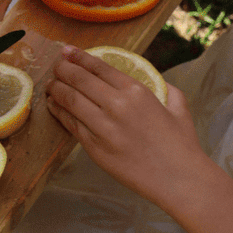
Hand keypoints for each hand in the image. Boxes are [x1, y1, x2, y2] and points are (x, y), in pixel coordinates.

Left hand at [45, 45, 206, 208]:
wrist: (180, 181)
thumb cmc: (182, 145)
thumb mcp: (178, 107)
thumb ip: (164, 88)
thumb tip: (156, 80)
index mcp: (136, 91)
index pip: (98, 67)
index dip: (78, 57)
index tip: (67, 51)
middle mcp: (117, 105)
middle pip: (79, 79)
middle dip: (62, 69)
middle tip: (55, 66)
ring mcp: (104, 127)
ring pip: (70, 100)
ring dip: (56, 89)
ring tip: (50, 85)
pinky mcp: (95, 147)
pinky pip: (71, 124)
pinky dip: (58, 111)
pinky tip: (54, 105)